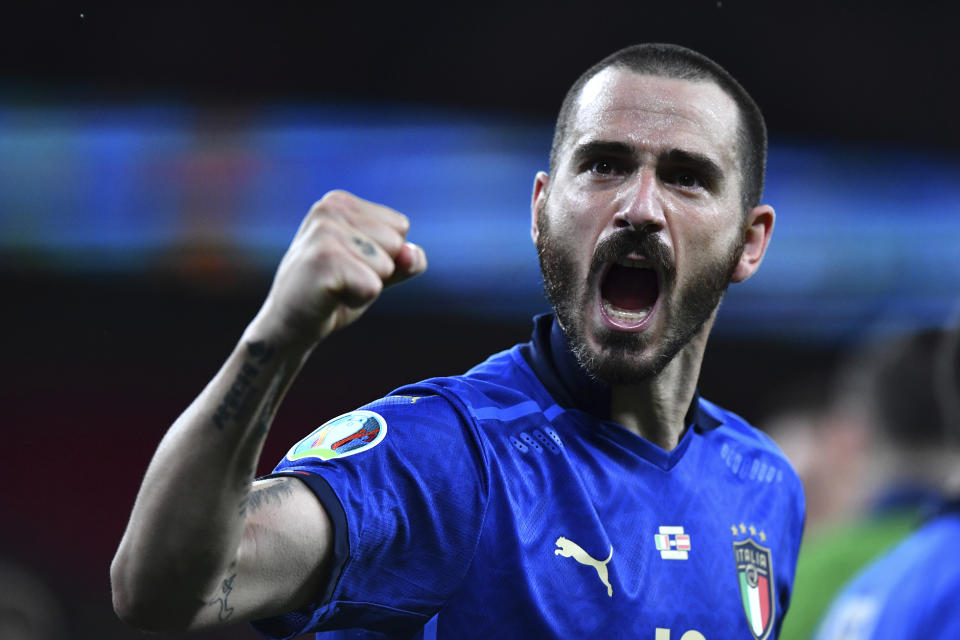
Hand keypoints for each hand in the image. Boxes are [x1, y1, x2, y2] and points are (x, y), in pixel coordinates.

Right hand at [252, 191, 426, 345]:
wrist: (289, 324)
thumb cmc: (335, 292)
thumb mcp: (378, 270)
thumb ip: (405, 260)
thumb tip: (411, 254)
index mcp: (340, 201)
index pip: (400, 227)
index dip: (383, 255)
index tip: (349, 264)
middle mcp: (329, 208)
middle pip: (396, 244)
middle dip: (377, 270)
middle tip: (341, 279)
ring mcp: (324, 232)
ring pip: (386, 266)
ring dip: (366, 286)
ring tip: (335, 286)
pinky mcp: (323, 260)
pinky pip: (373, 286)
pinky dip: (357, 300)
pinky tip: (329, 296)